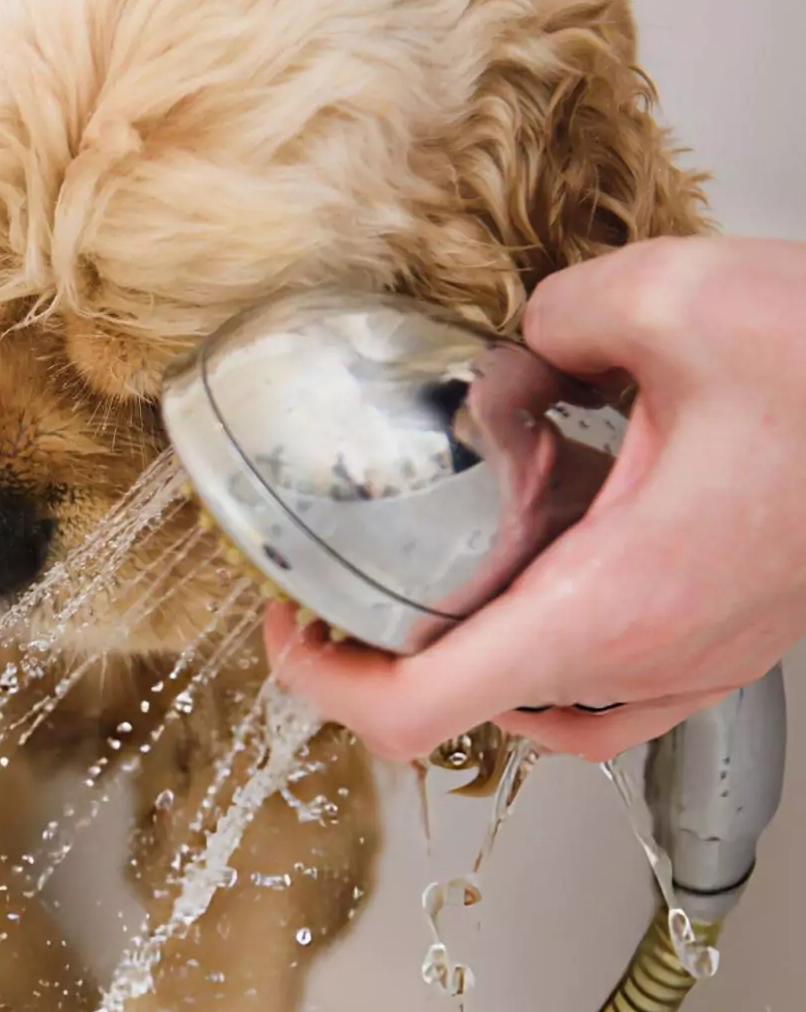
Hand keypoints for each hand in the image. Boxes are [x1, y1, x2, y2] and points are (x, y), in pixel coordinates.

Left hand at [266, 237, 805, 761]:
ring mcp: (695, 662)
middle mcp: (650, 657)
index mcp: (611, 603)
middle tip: (339, 581)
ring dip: (467, 653)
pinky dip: (544, 648)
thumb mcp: (669, 299)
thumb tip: (523, 341)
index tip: (287, 629)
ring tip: (427, 575)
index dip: (323, 685)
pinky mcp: (725, 641)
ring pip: (540, 709)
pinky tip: (538, 563)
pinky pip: (607, 686)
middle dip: (382, 652)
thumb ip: (553, 316)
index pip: (420, 712)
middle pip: (464, 712)